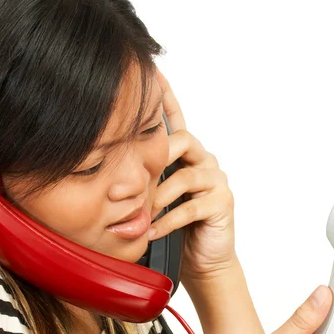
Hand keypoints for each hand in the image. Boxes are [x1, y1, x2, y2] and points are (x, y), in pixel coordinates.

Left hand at [149, 67, 236, 281]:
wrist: (204, 258)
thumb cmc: (175, 226)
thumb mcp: (154, 198)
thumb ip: (142, 179)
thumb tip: (110, 168)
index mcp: (188, 155)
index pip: (177, 122)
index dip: (167, 98)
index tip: (154, 75)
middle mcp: (205, 160)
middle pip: (181, 142)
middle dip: (155, 158)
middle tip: (132, 178)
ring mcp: (216, 180)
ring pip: (184, 175)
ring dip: (158, 196)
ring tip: (141, 212)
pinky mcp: (223, 202)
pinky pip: (191, 206)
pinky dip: (168, 220)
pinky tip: (153, 230)